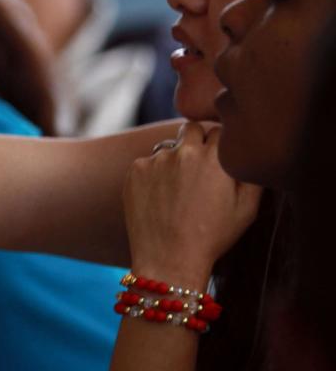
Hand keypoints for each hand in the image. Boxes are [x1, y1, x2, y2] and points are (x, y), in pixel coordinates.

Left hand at [124, 122, 260, 286]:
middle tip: (199, 165)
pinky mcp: (135, 169)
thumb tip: (250, 152)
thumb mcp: (246, 209)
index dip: (221, 143)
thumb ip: (251, 174)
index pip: (219, 130)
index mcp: (215, 159)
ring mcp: (156, 159)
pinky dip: (154, 174)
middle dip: (197, 141)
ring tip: (178, 190)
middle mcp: (184, 152)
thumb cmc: (212, 236)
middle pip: (191, 128)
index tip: (220, 156)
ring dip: (174, 158)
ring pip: (168, 147)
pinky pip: (148, 162)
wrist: (169, 258)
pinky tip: (160, 198)